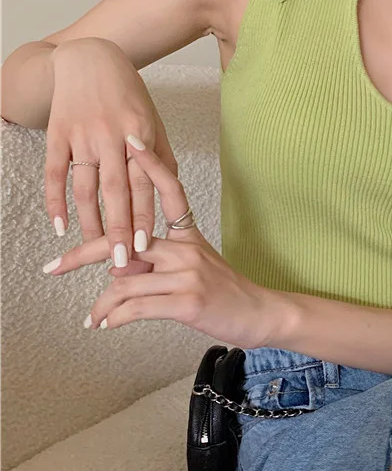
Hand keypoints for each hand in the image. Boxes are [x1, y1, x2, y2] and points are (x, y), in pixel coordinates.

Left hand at [42, 133, 280, 349]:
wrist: (260, 314)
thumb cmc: (228, 293)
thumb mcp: (195, 270)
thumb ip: (157, 264)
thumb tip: (118, 270)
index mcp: (191, 237)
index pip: (171, 191)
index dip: (152, 166)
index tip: (130, 145)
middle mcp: (188, 250)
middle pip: (125, 242)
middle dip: (82, 255)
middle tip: (53, 266)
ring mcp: (189, 275)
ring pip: (125, 282)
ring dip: (102, 305)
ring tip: (92, 318)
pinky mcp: (188, 302)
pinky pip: (137, 307)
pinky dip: (115, 318)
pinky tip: (106, 325)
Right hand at [45, 38, 178, 275]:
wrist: (92, 58)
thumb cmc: (129, 95)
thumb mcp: (153, 122)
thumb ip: (161, 157)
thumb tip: (172, 192)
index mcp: (141, 137)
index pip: (144, 185)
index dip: (145, 216)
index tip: (147, 245)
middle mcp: (113, 137)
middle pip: (116, 191)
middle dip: (120, 228)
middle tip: (123, 260)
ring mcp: (83, 135)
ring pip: (85, 187)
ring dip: (89, 221)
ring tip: (93, 248)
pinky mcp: (58, 133)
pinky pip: (54, 172)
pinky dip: (55, 200)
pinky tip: (59, 224)